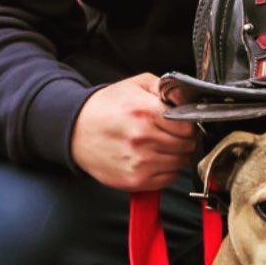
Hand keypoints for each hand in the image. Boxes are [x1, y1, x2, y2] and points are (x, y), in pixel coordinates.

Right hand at [70, 73, 197, 190]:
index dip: (189, 124)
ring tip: (162, 145)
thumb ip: (166, 88)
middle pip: (186, 146)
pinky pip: (167, 179)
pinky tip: (156, 158)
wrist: (76, 130)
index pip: (188, 126)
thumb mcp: (136, 84)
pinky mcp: (134, 180)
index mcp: (145, 111)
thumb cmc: (106, 107)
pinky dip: (168, 170)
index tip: (183, 123)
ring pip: (179, 163)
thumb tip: (188, 99)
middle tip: (173, 134)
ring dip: (177, 155)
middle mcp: (143, 138)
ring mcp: (139, 162)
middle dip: (184, 139)